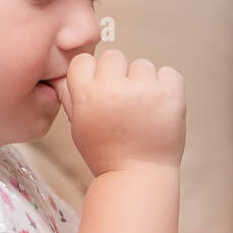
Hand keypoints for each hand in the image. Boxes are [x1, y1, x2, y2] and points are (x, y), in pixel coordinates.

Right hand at [57, 49, 185, 178]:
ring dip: (143, 81)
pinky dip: (166, 86)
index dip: (92, 74)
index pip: (84, 60)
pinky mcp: (171, 94)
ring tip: (142, 108)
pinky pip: (168, 72)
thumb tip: (61, 75)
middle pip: (113, 56)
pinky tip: (159, 106)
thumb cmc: (106, 152)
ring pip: (142, 64)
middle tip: (123, 101)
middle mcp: (114, 87)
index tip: (99, 90)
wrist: (138, 176)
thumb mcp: (79, 126)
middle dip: (118, 75)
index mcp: (87, 94)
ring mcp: (145, 89)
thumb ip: (71, 97)